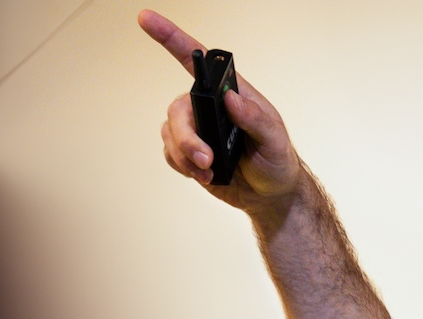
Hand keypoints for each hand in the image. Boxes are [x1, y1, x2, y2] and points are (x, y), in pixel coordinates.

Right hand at [141, 11, 300, 220]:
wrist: (269, 195)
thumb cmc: (276, 160)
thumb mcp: (274, 138)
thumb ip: (254, 118)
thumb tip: (231, 98)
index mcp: (228, 93)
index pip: (196, 59)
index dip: (171, 37)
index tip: (146, 19)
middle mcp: (208, 107)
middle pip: (178, 109)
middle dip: (186, 138)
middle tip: (206, 159)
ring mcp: (197, 130)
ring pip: (170, 134)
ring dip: (185, 156)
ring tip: (209, 170)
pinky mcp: (189, 153)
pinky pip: (171, 154)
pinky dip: (184, 167)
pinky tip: (204, 174)